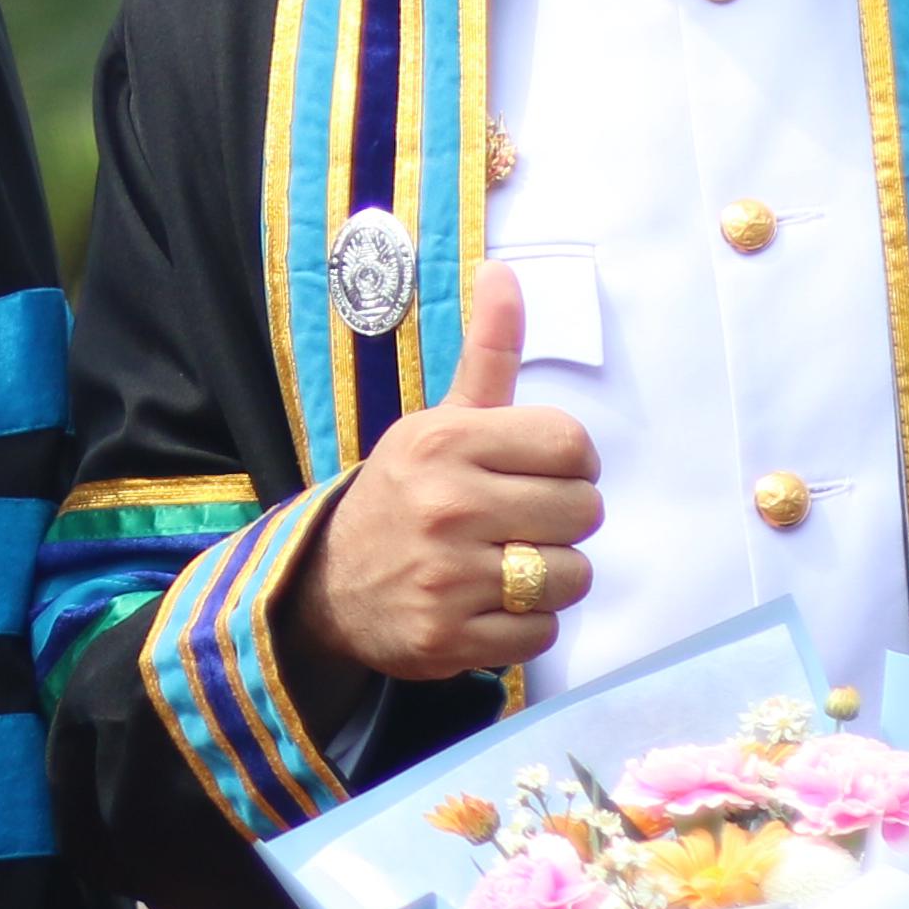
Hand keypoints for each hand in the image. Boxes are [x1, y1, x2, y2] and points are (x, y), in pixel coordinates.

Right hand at [275, 263, 599, 683]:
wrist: (324, 585)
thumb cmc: (402, 495)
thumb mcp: (435, 421)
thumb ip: (485, 354)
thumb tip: (502, 270)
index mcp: (446, 442)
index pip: (573, 447)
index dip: (572, 465)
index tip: (540, 475)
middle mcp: (447, 506)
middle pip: (583, 513)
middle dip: (562, 522)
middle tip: (522, 523)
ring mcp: (447, 577)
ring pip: (571, 576)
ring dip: (550, 578)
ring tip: (509, 567)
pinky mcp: (449, 638)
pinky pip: (542, 632)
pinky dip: (526, 625)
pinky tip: (490, 607)